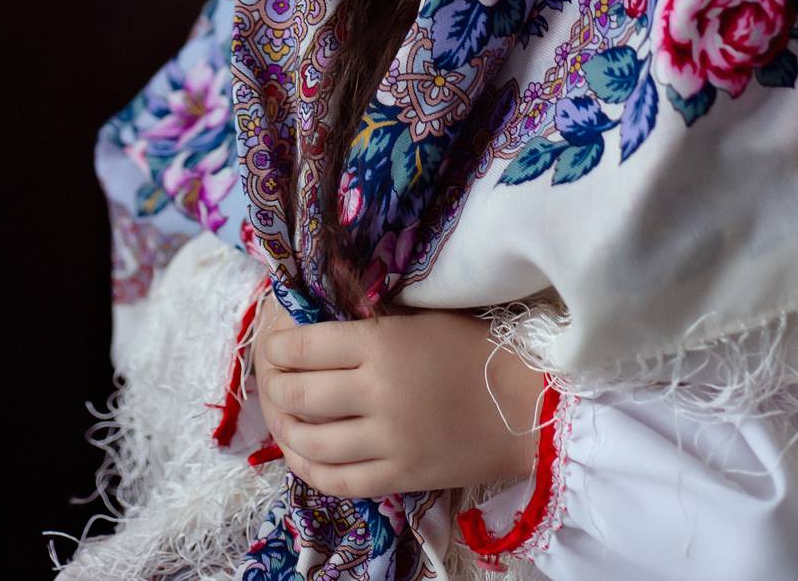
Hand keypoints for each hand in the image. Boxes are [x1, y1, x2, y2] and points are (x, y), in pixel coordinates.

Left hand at [252, 301, 546, 499]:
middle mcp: (377, 392)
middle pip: (298, 395)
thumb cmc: (475, 347)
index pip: (304, 348)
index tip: (273, 345)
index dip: (277, 347)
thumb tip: (319, 318)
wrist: (525, 404)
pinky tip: (301, 456)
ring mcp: (388, 440)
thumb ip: (371, 322)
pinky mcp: (400, 477)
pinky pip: (338, 481)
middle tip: (272, 380)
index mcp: (382, 343)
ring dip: (285, 430)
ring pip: (310, 442)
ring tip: (282, 418)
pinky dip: (309, 469)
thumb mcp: (420, 317)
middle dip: (274, 387)